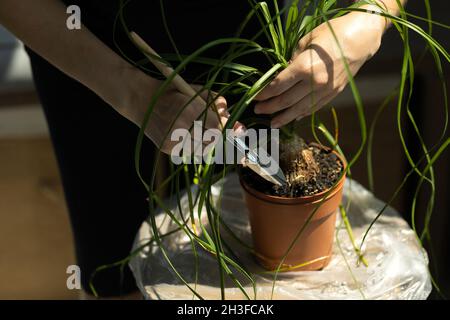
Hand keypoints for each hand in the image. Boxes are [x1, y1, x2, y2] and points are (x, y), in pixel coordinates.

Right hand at [119, 69, 230, 154]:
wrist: (141, 100)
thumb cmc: (174, 92)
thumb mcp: (197, 91)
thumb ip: (219, 106)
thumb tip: (241, 128)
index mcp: (189, 109)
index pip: (217, 127)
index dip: (226, 128)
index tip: (232, 128)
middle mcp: (181, 127)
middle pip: (212, 140)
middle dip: (217, 135)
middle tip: (214, 127)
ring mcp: (173, 140)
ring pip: (203, 149)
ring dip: (206, 141)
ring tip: (196, 128)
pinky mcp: (168, 149)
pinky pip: (191, 152)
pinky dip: (194, 145)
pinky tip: (186, 134)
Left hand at [254, 10, 385, 127]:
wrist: (360, 39)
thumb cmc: (331, 35)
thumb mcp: (305, 42)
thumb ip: (291, 61)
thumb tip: (282, 75)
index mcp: (304, 67)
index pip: (277, 86)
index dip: (264, 94)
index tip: (255, 98)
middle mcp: (314, 82)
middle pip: (285, 101)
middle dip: (269, 108)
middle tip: (258, 111)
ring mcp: (325, 91)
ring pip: (299, 110)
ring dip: (284, 117)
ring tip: (273, 123)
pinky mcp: (333, 94)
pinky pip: (314, 108)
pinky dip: (302, 114)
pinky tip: (293, 117)